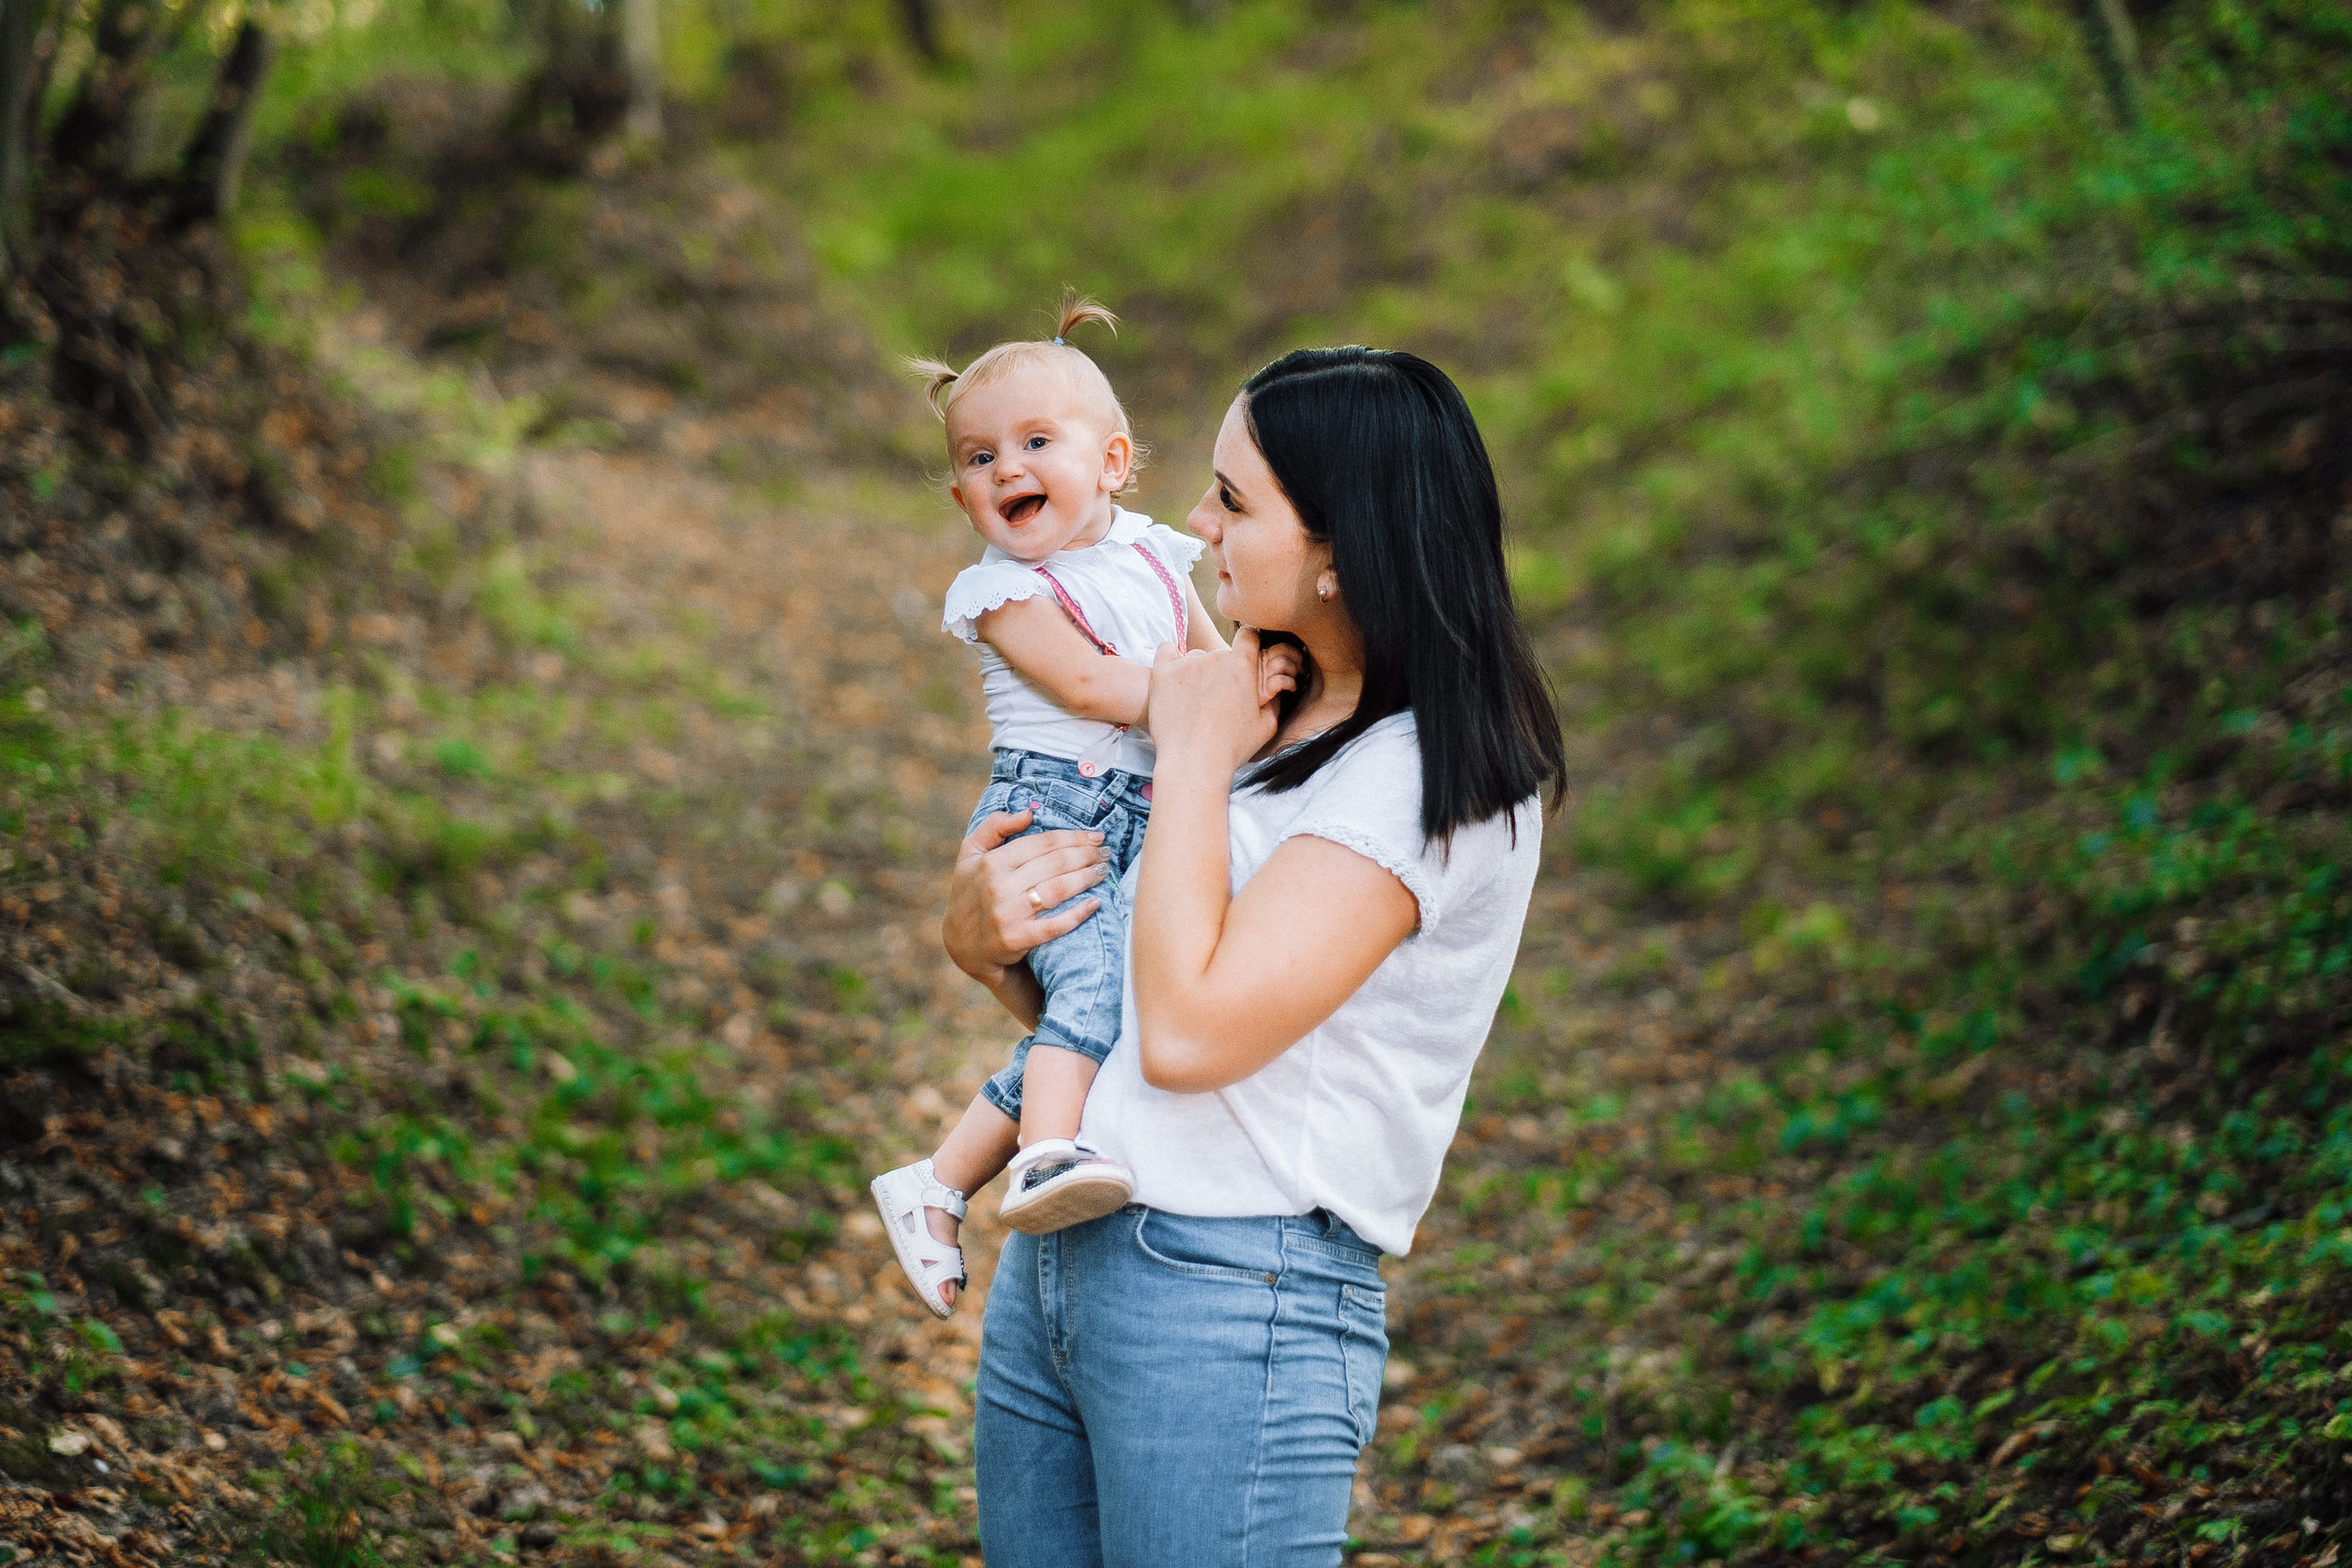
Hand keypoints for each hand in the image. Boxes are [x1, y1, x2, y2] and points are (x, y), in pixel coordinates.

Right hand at [941, 809, 1108, 981]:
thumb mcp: (970, 853)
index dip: (1073, 837)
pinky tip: (1096, 903)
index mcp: (992, 862)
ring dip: (1087, 878)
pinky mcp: (1018, 939)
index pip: (1042, 843)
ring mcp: (1009, 914)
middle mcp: (999, 886)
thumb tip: (1028, 813)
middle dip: (1086, 855)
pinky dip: (1078, 914)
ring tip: (1104, 871)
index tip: (1095, 836)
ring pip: (1058, 890)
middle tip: (1106, 853)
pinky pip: (1055, 925)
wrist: (962, 943)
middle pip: (1055, 864)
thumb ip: (994, 826)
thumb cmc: (971, 891)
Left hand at [1146, 627, 1296, 775]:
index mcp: (1243, 667)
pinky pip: (1166, 650)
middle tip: (1216, 698)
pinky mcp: (1163, 672)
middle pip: (1219, 652)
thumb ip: (1273, 699)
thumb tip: (1275, 685)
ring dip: (1196, 672)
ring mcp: (1187, 664)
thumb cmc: (1230, 748)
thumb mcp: (1266, 726)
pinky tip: (1173, 677)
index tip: (1243, 656)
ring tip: (1193, 702)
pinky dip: (1170, 659)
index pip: (1248, 635)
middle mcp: (1216, 658)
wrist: (1193, 763)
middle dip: (1220, 670)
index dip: (1247, 643)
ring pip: (1194, 657)